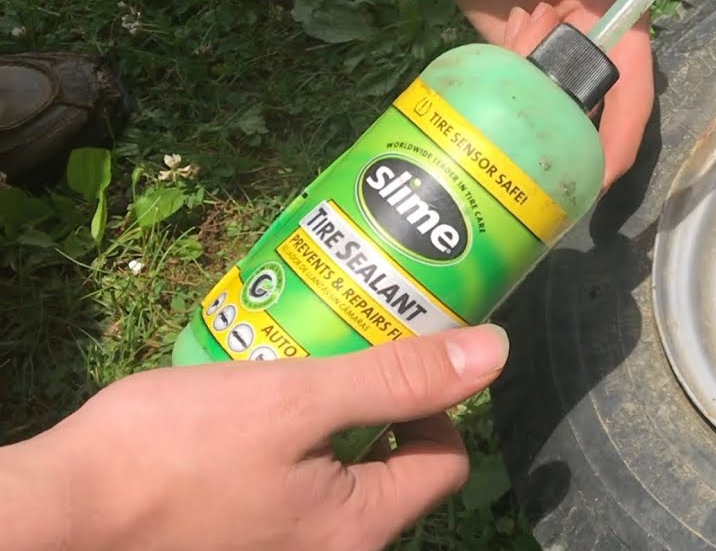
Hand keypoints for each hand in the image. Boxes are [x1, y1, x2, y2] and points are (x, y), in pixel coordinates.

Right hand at [0, 325, 508, 550]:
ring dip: (325, 424)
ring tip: (289, 372)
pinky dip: (282, 449)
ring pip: (334, 479)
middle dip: (375, 407)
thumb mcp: (297, 401)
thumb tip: (495, 352)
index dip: (434, 403)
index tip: (396, 359)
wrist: (52, 516)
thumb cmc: (172, 455)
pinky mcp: (233, 544)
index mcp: (357, 531)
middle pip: (390, 473)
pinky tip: (243, 411)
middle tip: (340, 352)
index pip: (443, 462)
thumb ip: (398, 379)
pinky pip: (286, 494)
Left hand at [423, 0, 652, 187]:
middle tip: (546, 187)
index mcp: (620, 7)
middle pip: (600, 111)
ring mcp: (563, 58)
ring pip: (562, 114)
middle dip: (576, 147)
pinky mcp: (532, 69)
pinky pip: (531, 106)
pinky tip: (494, 122)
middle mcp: (600, 39)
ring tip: (512, 148)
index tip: (601, 179)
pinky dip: (515, 119)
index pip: (634, 83)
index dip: (622, 133)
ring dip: (540, 131)